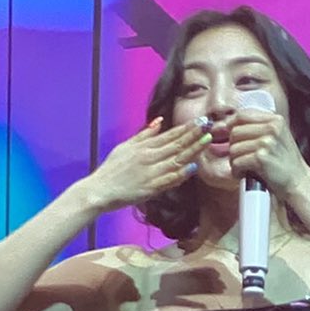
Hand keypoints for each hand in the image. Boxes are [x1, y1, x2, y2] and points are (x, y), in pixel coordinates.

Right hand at [83, 118, 203, 213]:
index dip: (186, 127)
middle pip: (176, 144)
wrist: (99, 190)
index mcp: (144, 147)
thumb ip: (144, 135)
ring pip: (176, 159)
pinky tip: (193, 167)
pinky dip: (181, 173)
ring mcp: (151, 173)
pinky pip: (169, 180)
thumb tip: (159, 121)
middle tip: (209, 124)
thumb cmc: (112, 169)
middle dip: (194, 134)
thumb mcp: (125, 146)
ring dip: (193, 150)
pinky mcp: (150, 188)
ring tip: (207, 140)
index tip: (200, 120)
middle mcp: (149, 157)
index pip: (170, 135)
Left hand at [225, 107, 309, 196]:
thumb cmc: (284, 162)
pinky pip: (237, 162)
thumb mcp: (277, 136)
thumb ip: (258, 127)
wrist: (298, 182)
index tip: (226, 134)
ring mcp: (267, 142)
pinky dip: (237, 171)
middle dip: (233, 147)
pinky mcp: (261, 158)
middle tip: (240, 158)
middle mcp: (272, 128)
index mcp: (275, 120)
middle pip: (235, 132)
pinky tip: (244, 174)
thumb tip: (226, 124)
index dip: (230, 124)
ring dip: (234, 161)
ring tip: (244, 168)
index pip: (242, 115)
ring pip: (234, 148)